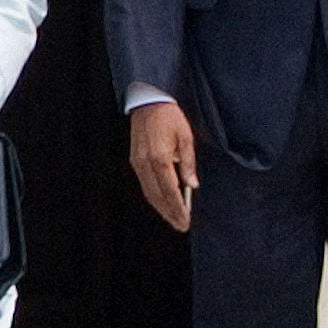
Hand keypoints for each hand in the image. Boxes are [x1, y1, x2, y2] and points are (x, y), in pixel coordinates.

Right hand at [129, 100, 196, 231]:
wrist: (147, 102)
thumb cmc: (170, 117)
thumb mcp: (186, 137)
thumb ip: (188, 163)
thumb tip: (192, 186)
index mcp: (160, 157)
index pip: (170, 191)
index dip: (178, 208)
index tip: (186, 220)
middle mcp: (145, 163)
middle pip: (157, 197)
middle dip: (169, 213)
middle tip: (181, 226)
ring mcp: (137, 163)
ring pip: (149, 193)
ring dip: (161, 208)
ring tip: (174, 219)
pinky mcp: (134, 161)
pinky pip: (144, 185)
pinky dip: (154, 197)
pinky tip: (163, 204)